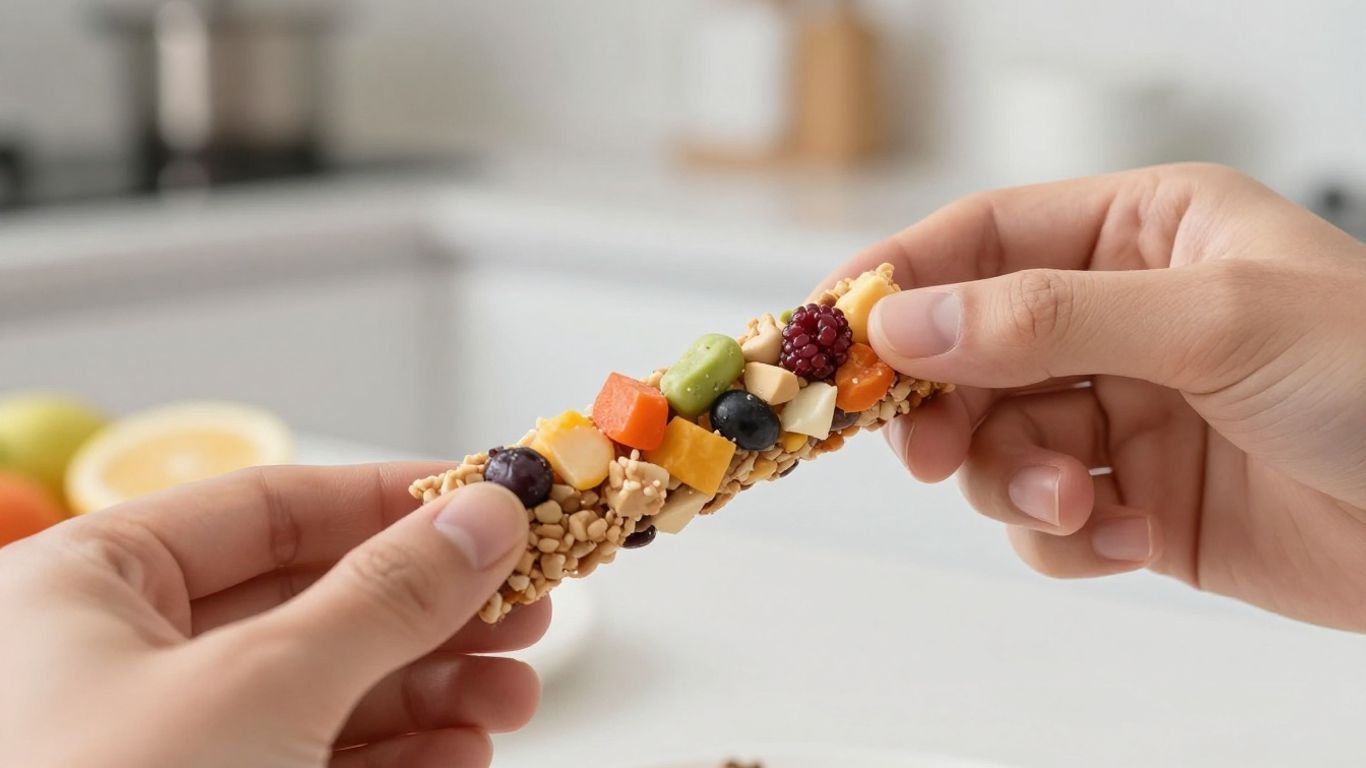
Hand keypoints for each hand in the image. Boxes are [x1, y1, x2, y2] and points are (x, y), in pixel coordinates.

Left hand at [0, 464, 546, 767]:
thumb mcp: (262, 687)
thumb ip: (386, 594)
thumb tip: (485, 513)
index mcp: (87, 589)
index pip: (268, 507)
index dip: (392, 499)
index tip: (491, 499)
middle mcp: (119, 663)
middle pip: (312, 598)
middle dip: (431, 608)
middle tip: (527, 601)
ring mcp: (165, 749)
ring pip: (325, 689)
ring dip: (434, 690)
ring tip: (514, 693)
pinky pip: (318, 763)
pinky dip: (400, 759)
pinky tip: (464, 753)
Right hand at [821, 163, 1365, 629]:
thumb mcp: (1209, 320)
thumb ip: (1046, 319)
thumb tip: (909, 324)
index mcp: (1142, 235)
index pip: (983, 239)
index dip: (901, 280)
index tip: (836, 334)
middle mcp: (1121, 319)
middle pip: (969, 352)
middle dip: (946, 407)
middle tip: (929, 452)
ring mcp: (1126, 413)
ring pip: (997, 443)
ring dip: (1016, 481)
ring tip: (1078, 501)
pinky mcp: (1136, 501)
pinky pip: (1047, 518)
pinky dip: (1066, 536)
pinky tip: (1125, 537)